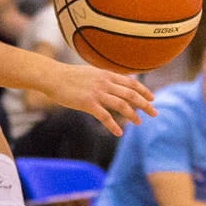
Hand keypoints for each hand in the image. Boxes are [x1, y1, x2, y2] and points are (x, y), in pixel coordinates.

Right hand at [40, 62, 154, 137]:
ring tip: (138, 123)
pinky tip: (118, 132)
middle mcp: (105, 83)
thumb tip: (111, 83)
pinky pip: (104, 116)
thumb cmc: (67, 76)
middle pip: (131, 94)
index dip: (143, 91)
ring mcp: (97, 93)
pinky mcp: (87, 103)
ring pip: (121, 105)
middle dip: (145, 104)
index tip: (152, 98)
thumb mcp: (90, 73)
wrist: (51, 76)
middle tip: (154, 113)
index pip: (131, 83)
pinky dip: (113, 125)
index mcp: (106, 75)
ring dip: (132, 115)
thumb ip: (102, 78)